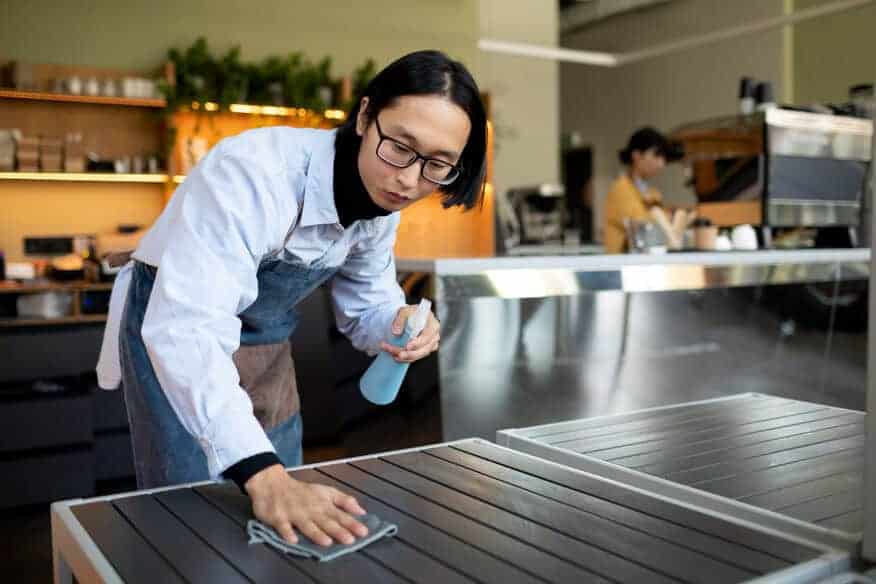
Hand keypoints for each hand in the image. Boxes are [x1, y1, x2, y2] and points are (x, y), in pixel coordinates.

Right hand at [245, 464, 367, 545]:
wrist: (273, 483)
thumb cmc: (302, 491)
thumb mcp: (326, 491)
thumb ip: (344, 501)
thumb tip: (362, 511)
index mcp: (323, 503)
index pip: (340, 515)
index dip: (352, 523)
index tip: (363, 532)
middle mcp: (311, 509)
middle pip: (326, 521)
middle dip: (338, 530)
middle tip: (350, 540)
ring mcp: (294, 513)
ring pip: (307, 525)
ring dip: (316, 533)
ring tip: (327, 542)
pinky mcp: (278, 517)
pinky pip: (283, 526)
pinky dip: (287, 533)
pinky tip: (293, 540)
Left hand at [379, 305, 439, 362]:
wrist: (409, 318)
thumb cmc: (410, 314)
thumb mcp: (405, 311)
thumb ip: (400, 319)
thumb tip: (396, 332)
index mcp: (433, 324)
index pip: (427, 336)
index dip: (418, 342)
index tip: (407, 347)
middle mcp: (434, 336)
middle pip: (424, 349)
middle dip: (410, 354)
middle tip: (397, 354)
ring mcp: (430, 345)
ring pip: (419, 355)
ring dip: (405, 357)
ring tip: (392, 354)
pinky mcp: (424, 351)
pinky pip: (416, 358)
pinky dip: (405, 359)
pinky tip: (396, 357)